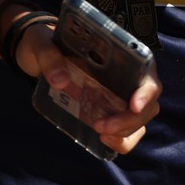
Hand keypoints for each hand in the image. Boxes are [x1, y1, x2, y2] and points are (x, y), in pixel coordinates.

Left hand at [17, 19, 162, 154]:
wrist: (37, 56)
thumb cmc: (46, 43)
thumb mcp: (42, 43)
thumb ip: (49, 56)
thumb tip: (60, 80)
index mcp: (120, 54)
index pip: (147, 72)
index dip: (146, 91)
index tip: (133, 105)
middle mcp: (127, 76)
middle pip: (148, 103)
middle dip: (130, 120)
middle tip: (101, 126)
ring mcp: (120, 96)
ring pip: (140, 120)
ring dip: (126, 132)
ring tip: (100, 133)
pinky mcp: (110, 112)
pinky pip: (127, 132)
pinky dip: (121, 141)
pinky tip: (102, 140)